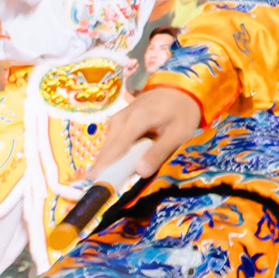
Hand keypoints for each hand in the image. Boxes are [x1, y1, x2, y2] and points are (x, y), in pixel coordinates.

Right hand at [89, 87, 206, 178]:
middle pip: (107, 151)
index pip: (115, 150)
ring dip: (110, 164)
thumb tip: (141, 172)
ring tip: (113, 181)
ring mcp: (117, 120)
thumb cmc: (181, 110)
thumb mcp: (179, 132)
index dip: (105, 169)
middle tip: (105, 189)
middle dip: (106, 170)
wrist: (178, 88)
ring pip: (108, 148)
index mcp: (135, 121)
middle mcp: (120, 120)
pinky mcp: (118, 123)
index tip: (96, 185)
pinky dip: (115, 156)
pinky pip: (112, 144)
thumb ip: (160, 151)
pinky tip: (121, 166)